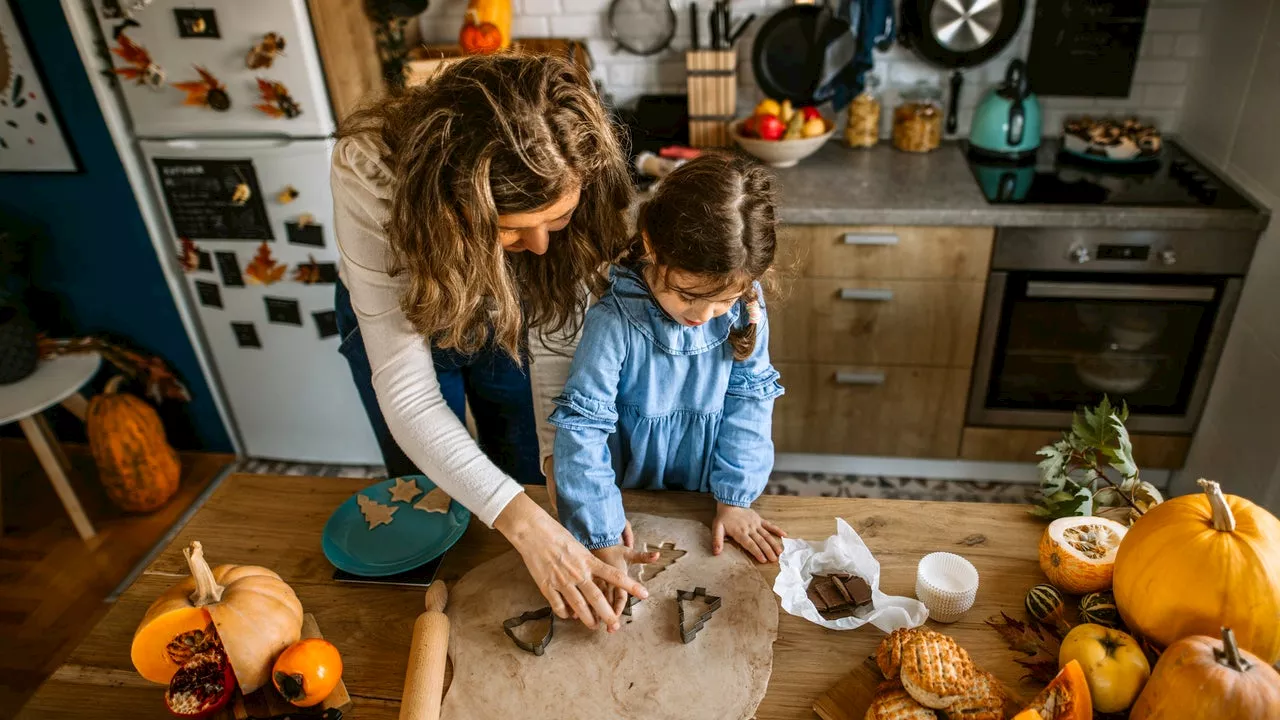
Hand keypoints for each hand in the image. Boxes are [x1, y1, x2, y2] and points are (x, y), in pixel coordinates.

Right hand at [493, 494, 650, 631]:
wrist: (533, 532)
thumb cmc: (557, 535)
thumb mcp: (579, 546)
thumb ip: (588, 563)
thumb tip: (595, 577)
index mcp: (588, 561)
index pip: (614, 575)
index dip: (630, 586)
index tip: (644, 594)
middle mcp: (578, 572)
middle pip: (597, 598)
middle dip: (607, 614)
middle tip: (615, 625)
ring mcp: (562, 581)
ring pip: (579, 606)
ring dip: (587, 619)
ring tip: (593, 626)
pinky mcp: (547, 586)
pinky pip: (559, 607)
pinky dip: (566, 614)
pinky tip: (570, 616)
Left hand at [712, 502, 785, 562]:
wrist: (730, 502)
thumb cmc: (724, 518)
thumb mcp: (717, 528)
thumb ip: (717, 540)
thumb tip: (716, 553)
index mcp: (740, 532)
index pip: (750, 544)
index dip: (757, 552)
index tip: (763, 560)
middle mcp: (750, 529)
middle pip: (760, 541)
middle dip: (768, 551)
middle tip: (774, 560)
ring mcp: (756, 524)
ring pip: (766, 535)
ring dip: (774, 543)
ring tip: (780, 552)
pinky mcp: (759, 520)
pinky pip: (769, 525)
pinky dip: (777, 530)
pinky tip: (784, 535)